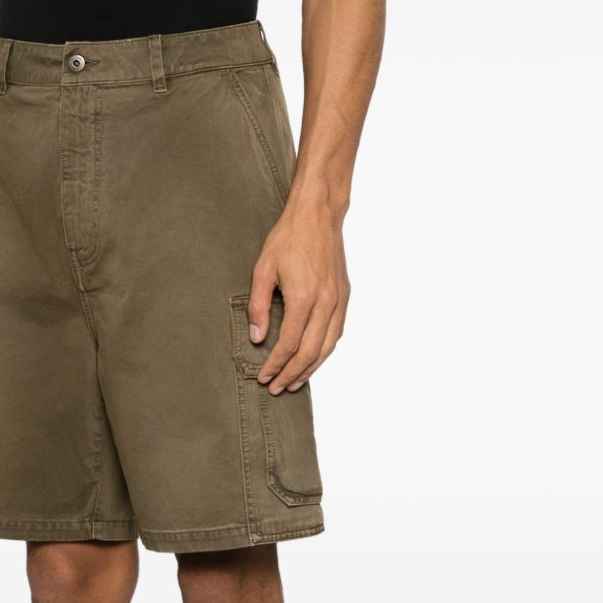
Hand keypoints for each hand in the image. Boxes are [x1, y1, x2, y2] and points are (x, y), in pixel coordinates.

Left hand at [247, 202, 349, 394]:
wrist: (319, 214)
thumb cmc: (289, 238)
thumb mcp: (263, 269)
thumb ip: (259, 306)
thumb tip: (258, 338)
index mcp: (304, 296)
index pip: (289, 344)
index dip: (275, 364)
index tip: (264, 376)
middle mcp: (325, 302)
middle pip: (309, 352)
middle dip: (291, 374)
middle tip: (277, 388)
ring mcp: (338, 300)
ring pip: (327, 346)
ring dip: (311, 369)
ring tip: (295, 383)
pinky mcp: (344, 296)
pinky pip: (337, 332)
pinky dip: (325, 351)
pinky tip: (313, 359)